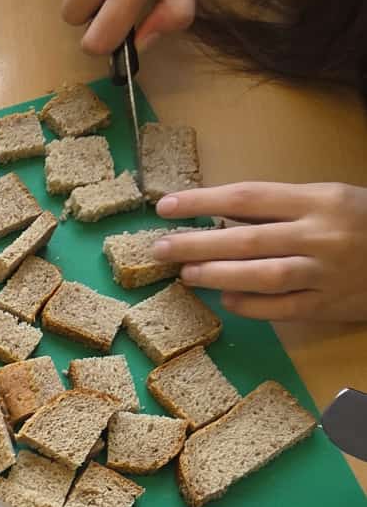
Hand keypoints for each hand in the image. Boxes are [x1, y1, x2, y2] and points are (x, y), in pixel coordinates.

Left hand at [151, 181, 366, 323]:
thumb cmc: (364, 221)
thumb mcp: (329, 199)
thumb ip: (282, 208)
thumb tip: (222, 217)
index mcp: (318, 200)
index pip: (248, 197)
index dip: (203, 201)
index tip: (166, 206)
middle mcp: (319, 234)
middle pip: (246, 239)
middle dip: (197, 243)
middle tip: (160, 248)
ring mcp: (324, 272)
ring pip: (262, 275)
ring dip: (218, 275)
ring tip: (186, 274)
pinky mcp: (328, 304)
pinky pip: (282, 308)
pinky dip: (251, 305)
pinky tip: (226, 299)